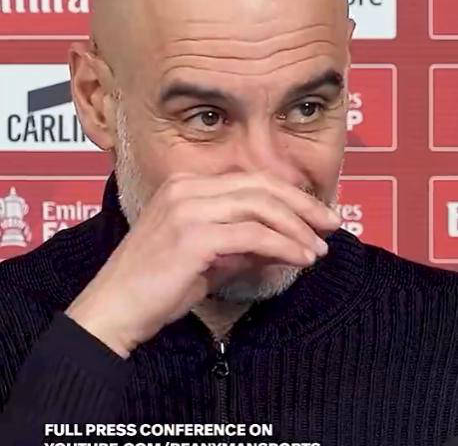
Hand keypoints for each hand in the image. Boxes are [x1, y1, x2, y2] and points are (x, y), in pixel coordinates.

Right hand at [65, 172, 340, 357]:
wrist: (115, 309)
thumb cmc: (157, 285)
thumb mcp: (207, 255)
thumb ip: (242, 242)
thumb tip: (285, 240)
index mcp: (186, 184)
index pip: (251, 179)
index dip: (289, 194)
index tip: (317, 214)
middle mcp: (186, 188)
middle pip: (260, 185)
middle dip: (302, 204)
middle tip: (332, 223)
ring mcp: (188, 208)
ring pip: (261, 206)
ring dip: (297, 227)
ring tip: (319, 248)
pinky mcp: (193, 236)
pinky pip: (253, 235)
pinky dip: (284, 245)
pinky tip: (301, 258)